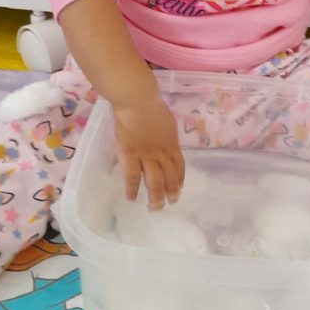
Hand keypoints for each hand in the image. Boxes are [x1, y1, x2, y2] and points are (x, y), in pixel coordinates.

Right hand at [113, 95, 184, 210]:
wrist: (138, 101)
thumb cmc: (151, 106)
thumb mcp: (167, 122)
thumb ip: (166, 135)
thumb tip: (166, 141)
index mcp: (172, 144)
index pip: (179, 166)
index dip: (180, 179)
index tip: (180, 188)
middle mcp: (162, 153)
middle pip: (170, 178)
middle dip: (172, 193)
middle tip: (171, 203)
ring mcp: (146, 156)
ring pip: (155, 182)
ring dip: (156, 197)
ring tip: (155, 208)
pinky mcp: (130, 155)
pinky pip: (132, 176)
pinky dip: (132, 189)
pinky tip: (131, 198)